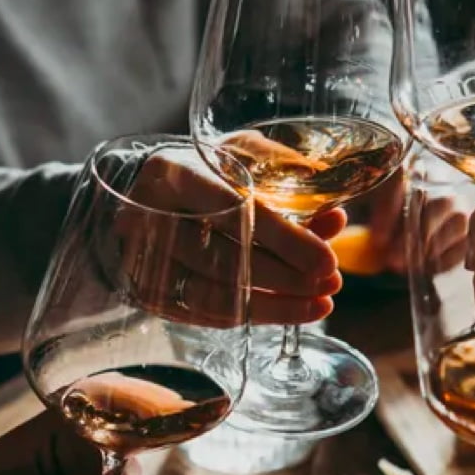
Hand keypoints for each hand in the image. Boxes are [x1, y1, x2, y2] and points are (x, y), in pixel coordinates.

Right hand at [121, 149, 343, 325]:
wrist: (140, 194)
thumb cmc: (205, 173)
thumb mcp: (242, 158)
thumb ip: (289, 183)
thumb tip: (335, 219)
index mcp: (175, 171)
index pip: (234, 210)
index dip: (285, 240)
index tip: (326, 260)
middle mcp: (149, 216)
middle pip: (224, 260)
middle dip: (286, 279)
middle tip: (330, 284)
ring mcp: (144, 259)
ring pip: (215, 296)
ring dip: (275, 306)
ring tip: (319, 304)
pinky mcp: (148, 292)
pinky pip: (205, 315)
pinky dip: (252, 315)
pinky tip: (289, 311)